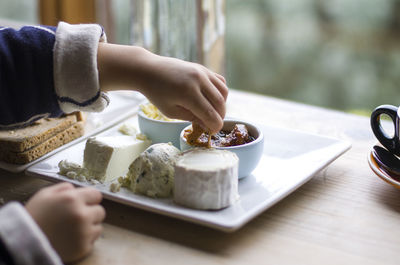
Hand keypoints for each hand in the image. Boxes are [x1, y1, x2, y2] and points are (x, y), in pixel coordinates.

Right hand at [25, 182, 104, 262]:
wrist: (23, 244)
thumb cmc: (34, 217)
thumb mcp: (44, 195)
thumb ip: (64, 188)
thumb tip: (76, 188)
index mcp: (72, 199)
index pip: (97, 195)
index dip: (90, 199)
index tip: (84, 203)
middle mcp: (81, 215)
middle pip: (100, 211)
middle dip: (91, 213)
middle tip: (76, 218)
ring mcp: (83, 232)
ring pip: (98, 226)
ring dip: (89, 227)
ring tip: (72, 229)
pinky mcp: (83, 248)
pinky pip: (93, 241)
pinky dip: (85, 240)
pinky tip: (71, 239)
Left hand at [98, 43, 228, 133]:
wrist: (150, 70)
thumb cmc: (157, 93)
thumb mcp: (171, 111)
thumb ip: (191, 118)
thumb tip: (208, 125)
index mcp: (188, 93)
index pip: (210, 114)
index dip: (215, 126)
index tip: (213, 132)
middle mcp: (198, 80)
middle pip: (219, 103)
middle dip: (220, 117)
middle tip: (212, 124)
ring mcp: (202, 72)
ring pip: (223, 92)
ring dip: (222, 105)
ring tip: (212, 112)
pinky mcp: (203, 68)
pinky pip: (220, 82)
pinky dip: (220, 92)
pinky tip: (211, 99)